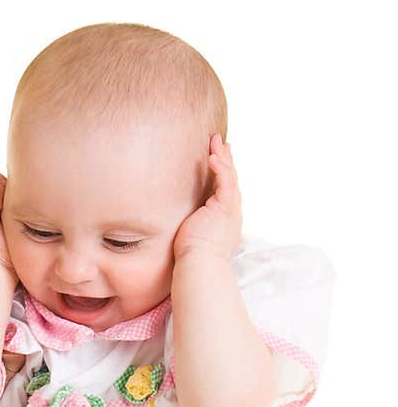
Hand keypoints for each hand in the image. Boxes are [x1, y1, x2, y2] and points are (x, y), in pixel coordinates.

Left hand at [173, 135, 241, 262]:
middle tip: (219, 142)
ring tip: (216, 142)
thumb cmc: (191, 256)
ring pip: (230, 177)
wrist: (199, 265)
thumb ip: (190, 223)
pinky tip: (213, 156)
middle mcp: (231, 213)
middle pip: (230, 179)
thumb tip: (176, 222)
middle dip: (225, 159)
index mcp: (223, 219)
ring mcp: (230, 209)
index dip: (222, 173)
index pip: (225, 190)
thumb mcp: (192, 234)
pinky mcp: (225, 208)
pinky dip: (220, 168)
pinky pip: (226, 182)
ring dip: (223, 157)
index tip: (217, 158)